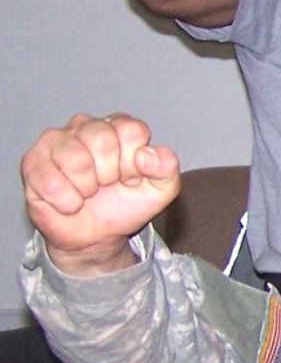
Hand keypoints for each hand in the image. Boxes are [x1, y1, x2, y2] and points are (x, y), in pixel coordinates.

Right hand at [22, 113, 179, 275]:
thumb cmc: (125, 205)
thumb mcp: (161, 190)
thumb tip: (147, 154)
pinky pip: (50, 181)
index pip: (132, 130)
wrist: (97, 237)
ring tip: (88, 193)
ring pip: (74, 158)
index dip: (134, 163)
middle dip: (110, 173)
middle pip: (102, 139)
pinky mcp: (32, 162)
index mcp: (119, 126)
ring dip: (86, 187)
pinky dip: (66, 202)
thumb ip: (167, 168)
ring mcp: (55, 141)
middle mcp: (85, 126)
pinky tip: (70, 203)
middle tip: (107, 186)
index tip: (131, 178)